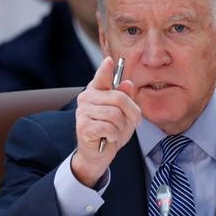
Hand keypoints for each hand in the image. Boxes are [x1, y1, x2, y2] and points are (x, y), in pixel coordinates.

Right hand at [72, 57, 140, 186]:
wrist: (98, 155)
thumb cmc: (111, 132)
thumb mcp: (124, 115)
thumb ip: (126, 99)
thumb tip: (127, 83)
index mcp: (96, 92)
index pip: (102, 76)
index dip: (106, 69)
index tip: (110, 61)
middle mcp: (87, 98)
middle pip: (119, 98)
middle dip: (132, 114)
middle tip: (132, 123)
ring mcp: (83, 112)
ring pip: (115, 115)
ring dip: (121, 128)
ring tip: (115, 132)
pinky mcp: (83, 126)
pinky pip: (109, 127)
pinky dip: (114, 136)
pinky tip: (108, 138)